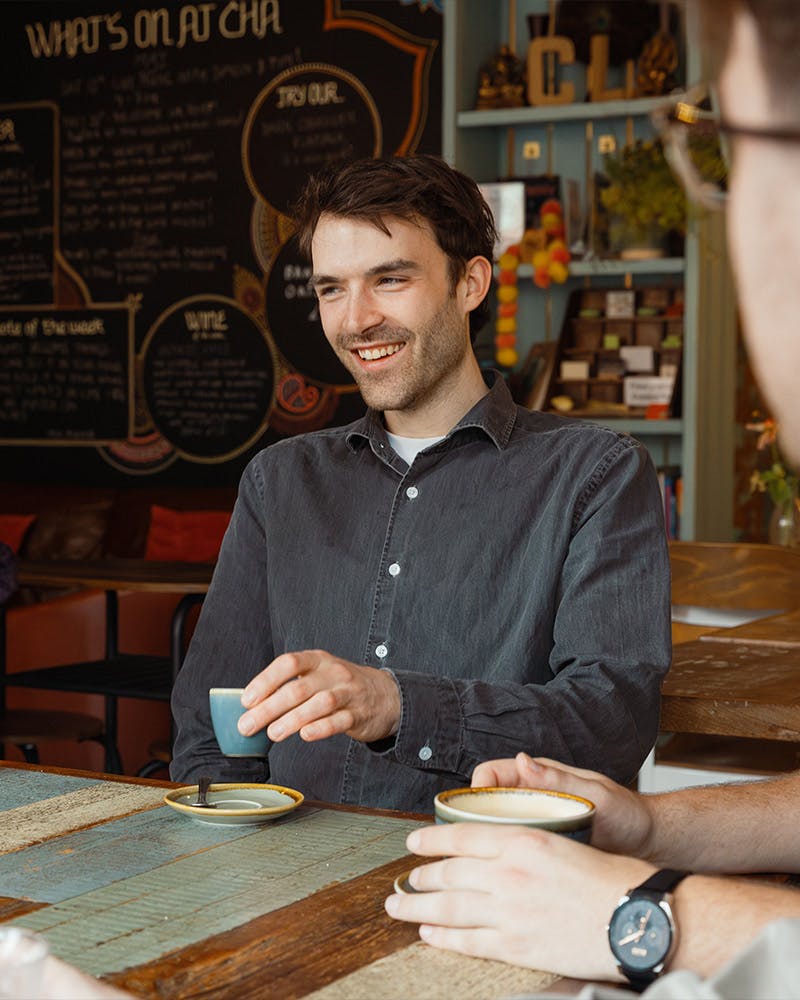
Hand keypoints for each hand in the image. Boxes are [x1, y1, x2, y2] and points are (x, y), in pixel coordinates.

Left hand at [237, 649, 400, 743]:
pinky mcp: (359, 715)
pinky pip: (339, 721)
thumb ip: (291, 685)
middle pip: (298, 688)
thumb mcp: (319, 675)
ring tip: (273, 733)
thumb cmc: (342, 686)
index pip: (289, 664)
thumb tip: (254, 706)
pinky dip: (321, 728)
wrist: (386, 695)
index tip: (247, 699)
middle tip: (248, 725)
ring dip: (292, 720)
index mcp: (318, 660)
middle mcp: (333, 673)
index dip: (265, 680)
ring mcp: (348, 693)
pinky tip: (305, 735)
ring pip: (318, 704)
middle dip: (269, 708)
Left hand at [385, 822, 654, 979]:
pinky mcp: (516, 946)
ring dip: (418, 906)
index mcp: (523, 839)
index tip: (413, 842)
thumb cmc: (611, 878)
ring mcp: (509, 911)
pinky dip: (443, 936)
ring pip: (450, 906)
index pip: (461, 835)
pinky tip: (428, 933)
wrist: (638, 919)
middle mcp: (509, 872)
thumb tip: (497, 849)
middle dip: (421, 876)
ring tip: (399, 906)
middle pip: (449, 872)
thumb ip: (525, 843)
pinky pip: (468, 940)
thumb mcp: (564, 841)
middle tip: (405, 879)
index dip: (431, 840)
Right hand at [472, 753, 655, 859]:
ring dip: (487, 844)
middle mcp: (528, 799)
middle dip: (472, 822)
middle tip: (476, 848)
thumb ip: (557, 779)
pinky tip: (508, 879)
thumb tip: (521, 760)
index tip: (474, 812)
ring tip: (490, 867)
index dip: (475, 790)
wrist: (645, 844)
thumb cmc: (625, 813)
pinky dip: (504, 862)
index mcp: (536, 777)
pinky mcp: (538, 848)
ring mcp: (532, 824)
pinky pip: (511, 852)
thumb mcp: (594, 794)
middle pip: (484, 804)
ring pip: (494, 830)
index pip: (490, 774)